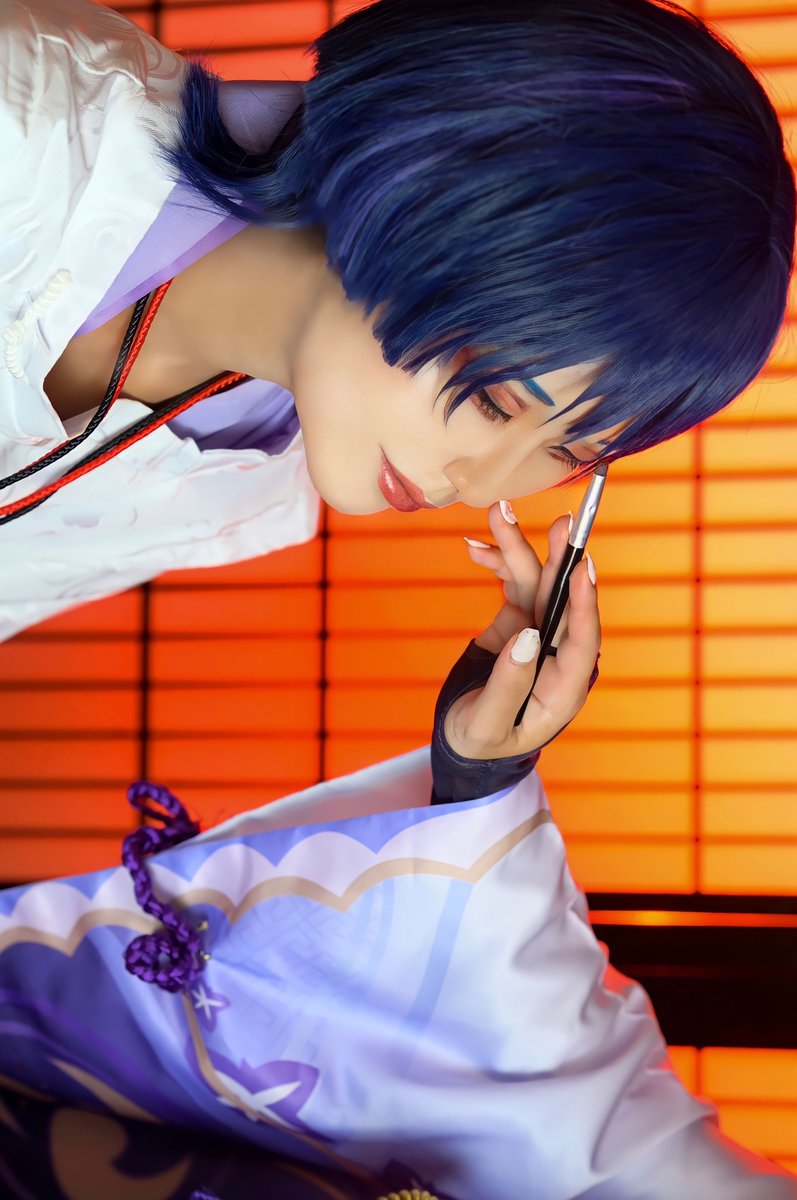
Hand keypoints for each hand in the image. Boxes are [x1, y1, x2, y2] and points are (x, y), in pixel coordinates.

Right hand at [443, 500, 600, 760]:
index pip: (584, 640)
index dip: (586, 603)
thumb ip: (508, 684)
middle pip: (564, 601)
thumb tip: (529, 636)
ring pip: (536, 583)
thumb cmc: (480, 741)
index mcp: (564, 688)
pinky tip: (476, 548)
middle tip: (561, 524)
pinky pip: (513, 585)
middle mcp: (558, 655)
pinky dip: (496, 564)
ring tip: (498, 514)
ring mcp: (539, 635)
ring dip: (517, 549)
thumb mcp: (486, 724)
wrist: (462, 738)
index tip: (584, 567)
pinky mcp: (519, 622)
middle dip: (558, 560)